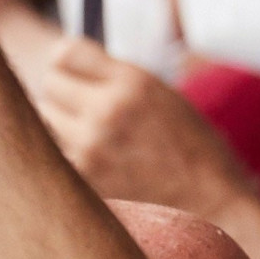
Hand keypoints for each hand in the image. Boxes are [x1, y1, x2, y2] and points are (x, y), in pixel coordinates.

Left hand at [29, 33, 252, 214]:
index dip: (69, 63)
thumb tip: (59, 62)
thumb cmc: (193, 149)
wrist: (214, 205)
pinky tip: (97, 165)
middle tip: (82, 109)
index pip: (66, 53)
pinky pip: (56, 156)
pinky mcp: (83, 181)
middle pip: (50, 85)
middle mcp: (107, 110)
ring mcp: (91, 148)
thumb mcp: (163, 96)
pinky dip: (68, 158)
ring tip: (92, 139)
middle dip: (63, 94)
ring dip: (60, 126)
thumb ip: (117, 79)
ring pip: (45, 121)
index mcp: (133, 83)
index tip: (75, 74)